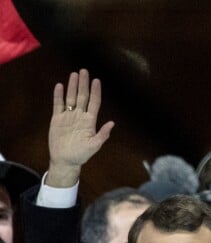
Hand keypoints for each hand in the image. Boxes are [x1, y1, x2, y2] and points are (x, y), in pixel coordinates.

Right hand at [47, 69, 114, 187]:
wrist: (65, 161)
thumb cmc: (81, 155)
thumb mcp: (93, 146)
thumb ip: (102, 135)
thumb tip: (112, 124)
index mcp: (89, 122)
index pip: (94, 103)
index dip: (95, 92)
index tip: (97, 81)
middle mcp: (79, 116)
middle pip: (82, 97)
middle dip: (83, 84)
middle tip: (84, 71)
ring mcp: (68, 117)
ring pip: (71, 98)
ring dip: (72, 86)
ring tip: (74, 74)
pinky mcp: (57, 119)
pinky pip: (58, 105)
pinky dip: (59, 95)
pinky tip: (60, 86)